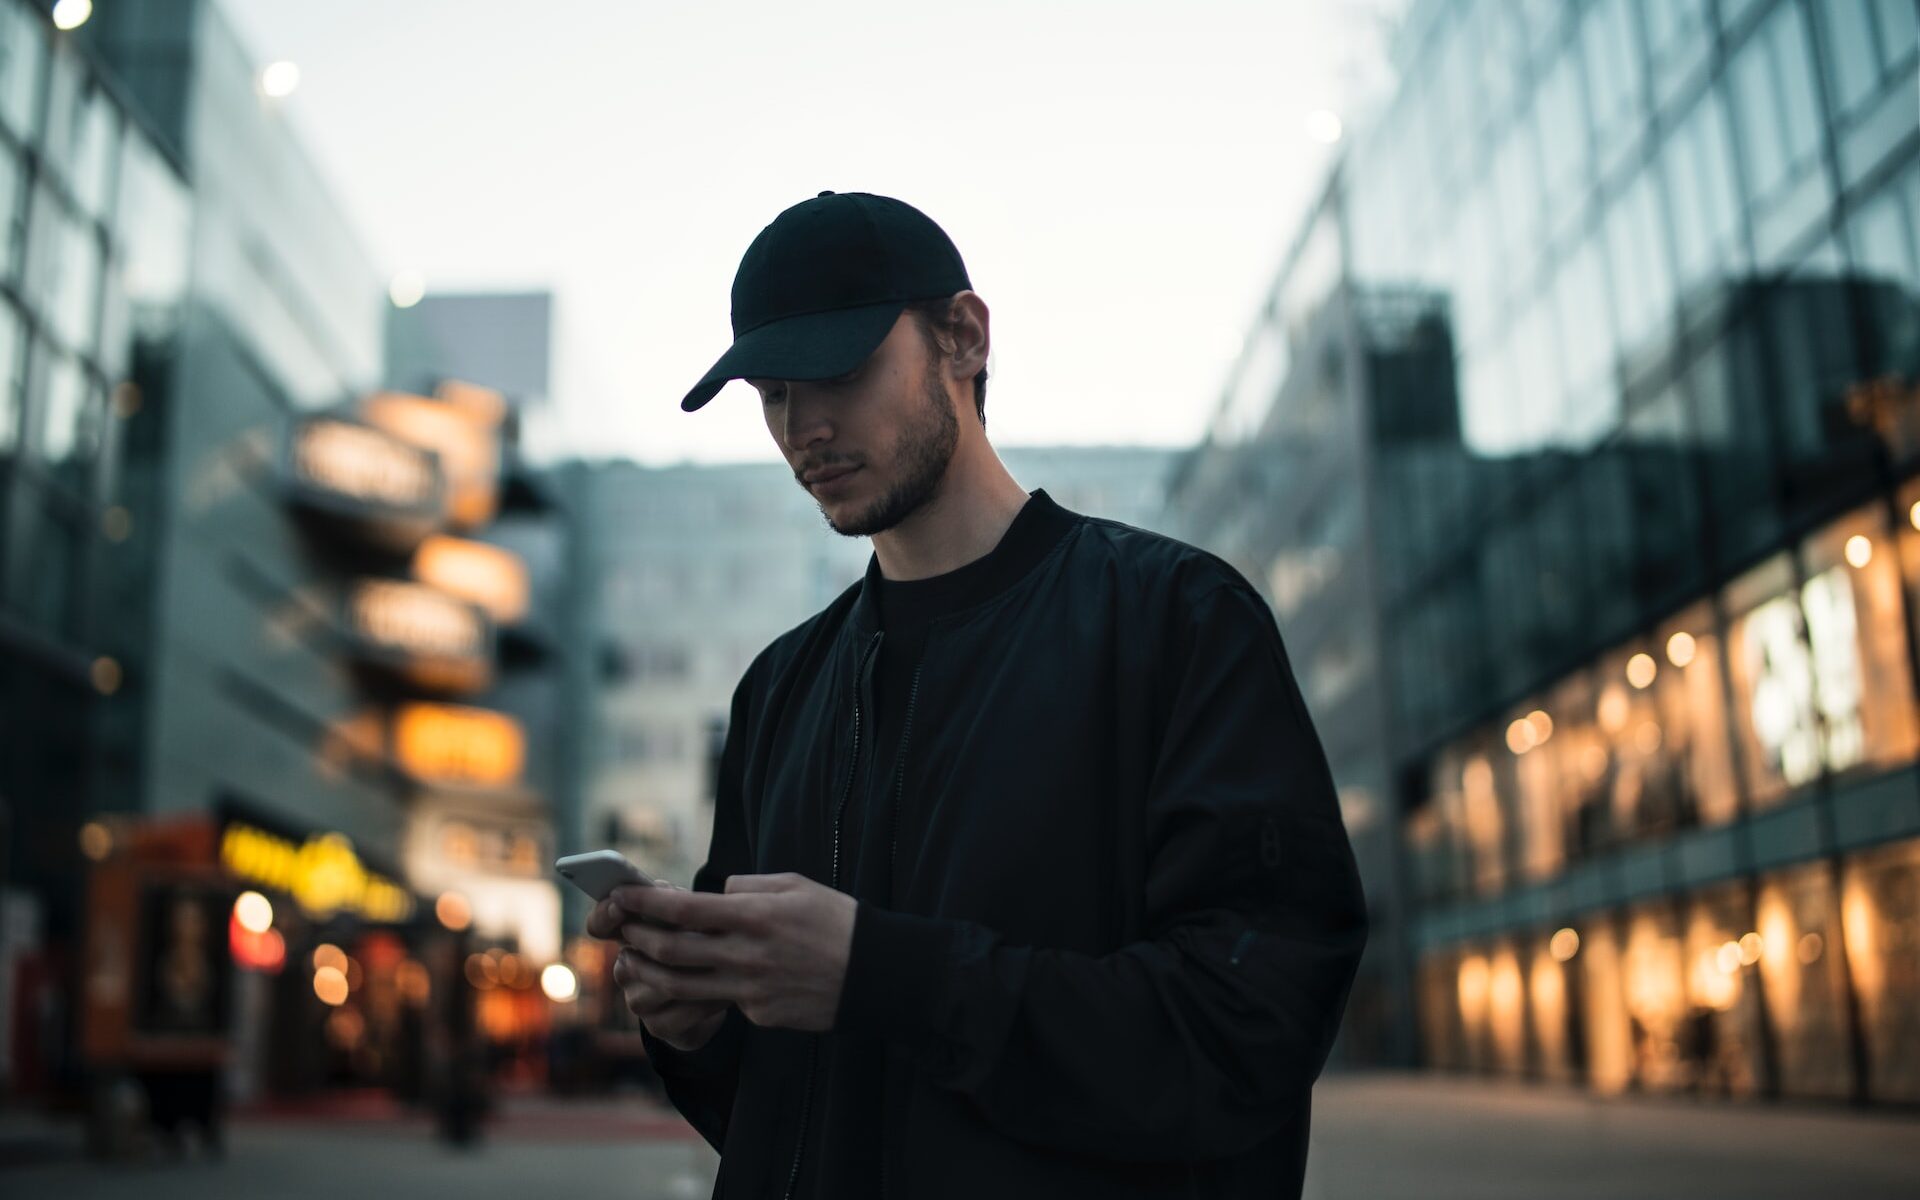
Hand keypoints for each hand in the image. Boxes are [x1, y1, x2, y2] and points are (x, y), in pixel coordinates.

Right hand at [585, 881, 728, 1049]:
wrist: (717, 993)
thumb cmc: (701, 940)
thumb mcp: (690, 915)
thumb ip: (672, 902)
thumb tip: (664, 892)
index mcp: (627, 935)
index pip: (599, 924)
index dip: (605, 915)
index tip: (619, 905)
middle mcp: (625, 969)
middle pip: (636, 956)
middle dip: (670, 943)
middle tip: (701, 935)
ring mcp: (638, 1000)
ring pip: (660, 985)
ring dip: (695, 975)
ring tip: (725, 965)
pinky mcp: (658, 1026)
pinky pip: (680, 1013)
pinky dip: (707, 1001)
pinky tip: (728, 993)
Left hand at [608, 872, 857, 1032]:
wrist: (875, 974)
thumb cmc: (836, 921)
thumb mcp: (796, 886)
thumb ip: (749, 888)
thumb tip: (716, 895)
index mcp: (755, 916)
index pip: (683, 910)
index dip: (645, 903)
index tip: (620, 895)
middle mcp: (746, 955)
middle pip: (672, 950)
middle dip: (638, 937)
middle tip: (623, 928)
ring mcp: (750, 990)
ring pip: (682, 986)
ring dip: (650, 973)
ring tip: (635, 961)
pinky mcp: (758, 1014)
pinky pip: (721, 1001)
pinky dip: (705, 989)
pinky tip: (701, 980)